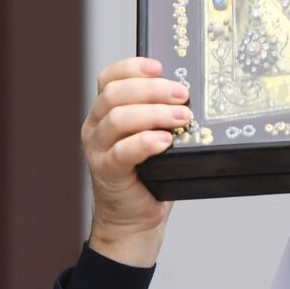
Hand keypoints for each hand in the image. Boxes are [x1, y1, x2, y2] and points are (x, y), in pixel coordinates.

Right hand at [81, 57, 187, 265]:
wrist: (135, 221)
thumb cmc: (151, 176)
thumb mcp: (157, 138)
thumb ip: (163, 115)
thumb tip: (193, 94)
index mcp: (106, 112)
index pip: (109, 77)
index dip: (132, 67)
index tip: (160, 66)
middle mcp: (96, 126)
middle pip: (115, 94)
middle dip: (153, 89)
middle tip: (183, 95)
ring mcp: (97, 150)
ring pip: (117, 119)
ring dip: (154, 114)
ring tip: (182, 119)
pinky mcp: (106, 173)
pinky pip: (121, 152)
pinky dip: (145, 142)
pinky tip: (164, 141)